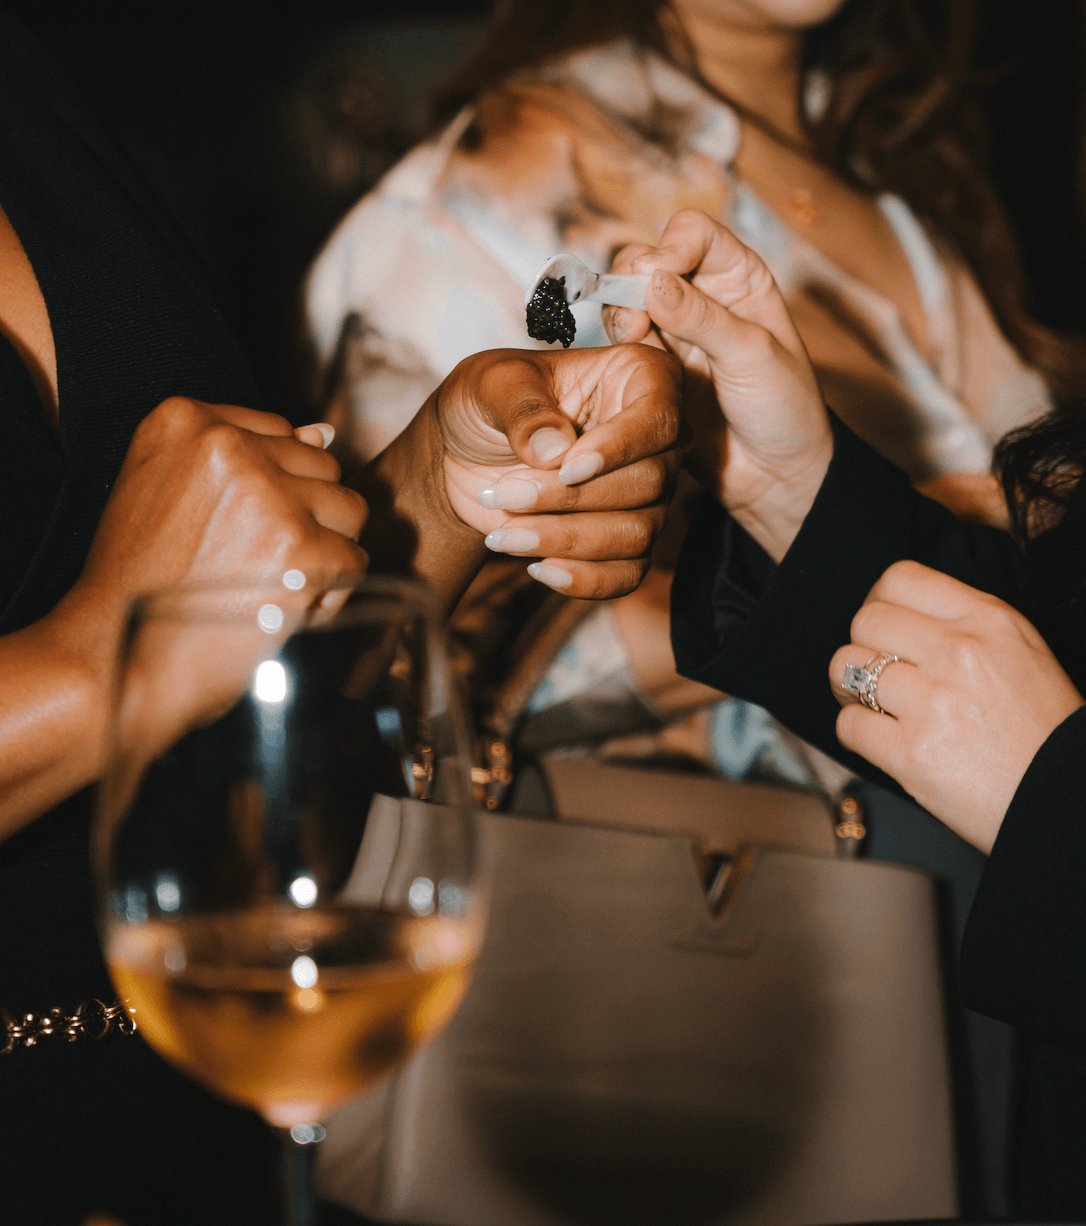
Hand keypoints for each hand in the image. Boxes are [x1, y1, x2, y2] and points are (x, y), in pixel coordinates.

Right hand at [78, 399, 366, 616]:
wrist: (120, 660)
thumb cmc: (142, 586)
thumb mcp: (166, 494)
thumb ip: (246, 455)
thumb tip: (325, 433)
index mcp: (182, 419)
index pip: (281, 434)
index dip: (273, 490)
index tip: (234, 528)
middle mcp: (226, 445)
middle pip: (322, 468)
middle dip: (305, 518)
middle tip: (251, 564)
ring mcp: (266, 494)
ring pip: (349, 509)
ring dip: (325, 553)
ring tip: (269, 584)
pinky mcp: (299, 546)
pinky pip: (355, 559)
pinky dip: (331, 595)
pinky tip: (283, 610)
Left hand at [434, 344, 683, 597]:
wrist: (464, 455)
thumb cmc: (485, 402)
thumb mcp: (489, 384)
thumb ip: (522, 407)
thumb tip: (556, 450)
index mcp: (638, 378)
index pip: (658, 416)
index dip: (619, 447)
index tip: (566, 467)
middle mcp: (655, 438)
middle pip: (649, 482)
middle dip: (569, 498)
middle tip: (505, 493)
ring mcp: (648, 493)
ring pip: (637, 532)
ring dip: (565, 540)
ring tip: (504, 535)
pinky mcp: (626, 539)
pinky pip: (628, 573)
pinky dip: (584, 579)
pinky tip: (537, 569)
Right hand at [603, 209, 830, 561]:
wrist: (776, 477)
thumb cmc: (785, 411)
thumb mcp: (752, 357)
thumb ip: (703, 318)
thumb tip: (652, 282)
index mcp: (739, 278)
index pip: (692, 233)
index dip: (669, 248)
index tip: (656, 284)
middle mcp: (703, 296)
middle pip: (647, 260)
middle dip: (632, 283)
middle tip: (636, 324)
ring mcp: (674, 332)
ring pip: (625, 299)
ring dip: (620, 315)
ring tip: (635, 346)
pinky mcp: (651, 368)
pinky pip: (619, 343)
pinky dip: (615, 348)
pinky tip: (628, 372)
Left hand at [829, 560, 1083, 851]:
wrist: (1065, 798)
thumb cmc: (1045, 732)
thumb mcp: (1023, 652)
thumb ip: (966, 626)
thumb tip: (904, 617)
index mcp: (989, 621)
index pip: (901, 578)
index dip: (877, 600)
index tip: (881, 626)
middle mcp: (959, 653)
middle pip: (865, 620)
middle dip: (860, 645)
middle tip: (871, 669)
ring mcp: (932, 702)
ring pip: (846, 667)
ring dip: (848, 686)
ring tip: (870, 702)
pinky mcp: (911, 753)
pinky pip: (848, 724)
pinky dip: (856, 732)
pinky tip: (881, 739)